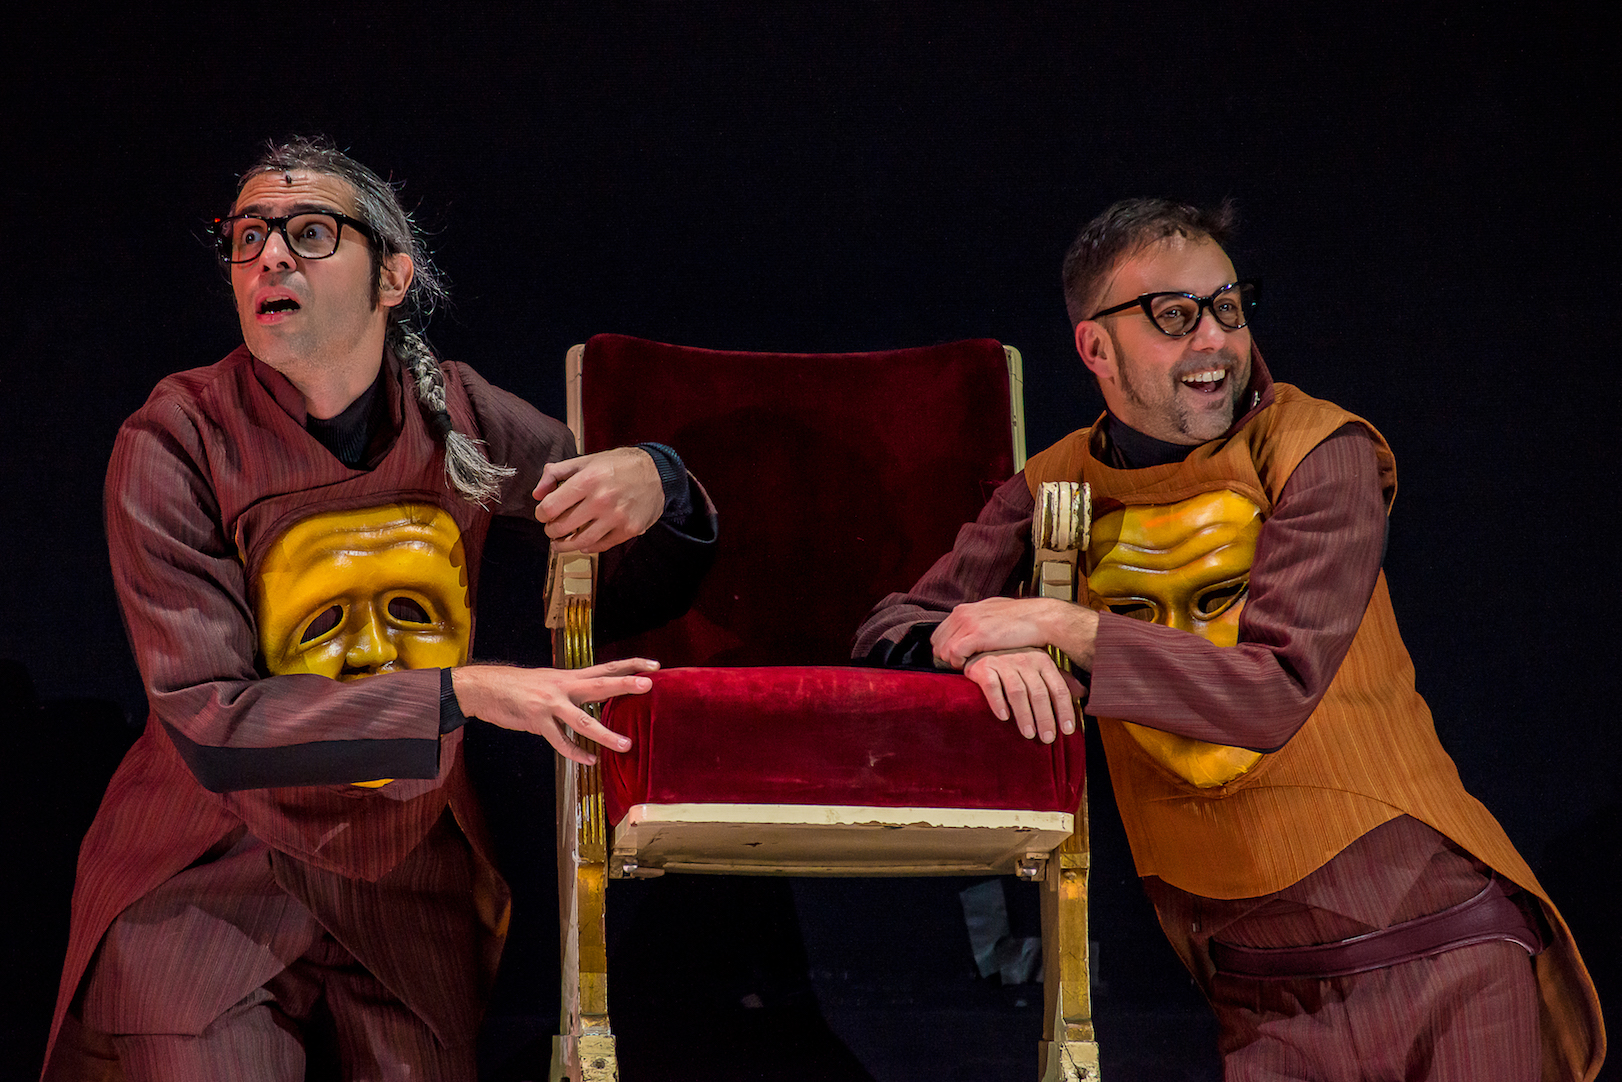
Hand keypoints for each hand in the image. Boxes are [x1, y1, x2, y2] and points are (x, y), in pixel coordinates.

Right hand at [451, 658, 658, 764]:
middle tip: (649, 685)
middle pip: (599, 684)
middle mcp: (563, 686)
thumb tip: (590, 697)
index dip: (630, 665)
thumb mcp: (549, 681)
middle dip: (625, 684)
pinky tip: (589, 760)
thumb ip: (570, 689)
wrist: (484, 687)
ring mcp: (549, 704)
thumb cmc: (518, 687)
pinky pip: (560, 741)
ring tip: (626, 745)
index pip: (606, 667)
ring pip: (583, 720)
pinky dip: (575, 752)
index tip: (654, 665)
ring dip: (605, 733)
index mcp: (569, 676)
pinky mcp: (536, 721)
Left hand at [534, 447, 663, 552]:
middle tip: (551, 528)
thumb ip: (556, 473)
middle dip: (551, 530)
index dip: (541, 513)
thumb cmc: (619, 465)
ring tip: (559, 542)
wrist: (658, 473)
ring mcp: (616, 517)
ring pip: (580, 542)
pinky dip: (588, 547)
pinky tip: (583, 542)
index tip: (543, 513)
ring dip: (564, 545)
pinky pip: (600, 546)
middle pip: (562, 527)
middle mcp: (601, 500)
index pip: (550, 507)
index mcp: (588, 479)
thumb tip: (537, 493)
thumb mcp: (586, 461)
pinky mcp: (629, 530)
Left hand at [932, 596, 1083, 669]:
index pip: (939, 634)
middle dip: (946, 657)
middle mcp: (962, 614)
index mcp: (965, 609)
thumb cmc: (1021, 619)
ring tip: (969, 666)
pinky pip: (954, 654)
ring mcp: (968, 623)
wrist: (1040, 618)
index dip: (945, 649)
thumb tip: (969, 630)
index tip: (957, 659)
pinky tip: (973, 665)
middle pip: (937, 642)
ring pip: (943, 650)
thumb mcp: (993, 613)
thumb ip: (977, 620)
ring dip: (953, 662)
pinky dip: (960, 663)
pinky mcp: (976, 635)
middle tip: (962, 666)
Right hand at [964, 648, 1084, 743]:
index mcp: (1043, 661)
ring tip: (1028, 734)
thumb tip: (1083, 693)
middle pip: (1039, 692)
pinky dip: (998, 702)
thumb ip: (1059, 680)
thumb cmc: (1014, 662)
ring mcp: (1004, 663)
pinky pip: (992, 686)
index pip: (1058, 688)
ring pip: (1017, 691)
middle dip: (1045, 717)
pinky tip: (1003, 717)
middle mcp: (1025, 660)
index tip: (1067, 730)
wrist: (981, 646)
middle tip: (1048, 738)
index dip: (1064, 710)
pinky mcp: (984, 667)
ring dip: (1024, 714)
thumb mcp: (1039, 667)